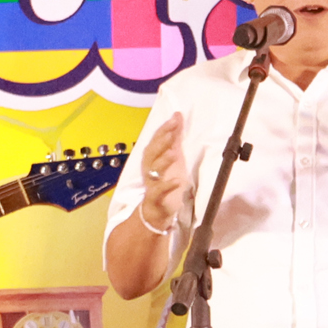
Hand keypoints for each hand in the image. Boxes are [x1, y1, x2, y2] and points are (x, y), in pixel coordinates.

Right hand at [137, 113, 187, 230]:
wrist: (157, 211)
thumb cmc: (165, 182)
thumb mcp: (172, 158)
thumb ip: (174, 139)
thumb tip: (178, 116)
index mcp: (152, 160)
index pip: (156, 141)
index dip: (164, 129)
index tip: (175, 118)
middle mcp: (149, 170)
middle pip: (151, 153)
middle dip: (160, 141)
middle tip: (172, 131)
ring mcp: (151, 185)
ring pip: (152, 171)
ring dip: (162, 161)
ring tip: (173, 153)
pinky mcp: (155, 199)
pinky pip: (158, 192)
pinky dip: (167, 186)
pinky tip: (177, 181)